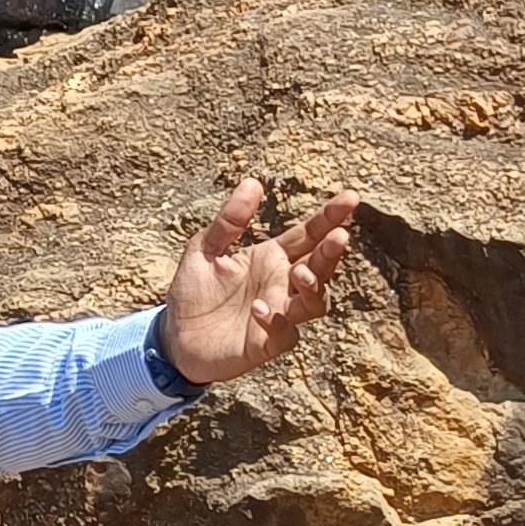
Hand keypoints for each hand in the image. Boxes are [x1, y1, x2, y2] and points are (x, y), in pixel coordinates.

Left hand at [160, 181, 357, 387]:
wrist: (174, 337)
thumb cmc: (193, 291)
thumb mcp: (204, 248)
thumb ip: (229, 220)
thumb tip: (253, 182)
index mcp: (271, 257)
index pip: (308, 234)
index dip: (330, 216)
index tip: (351, 198)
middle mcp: (282, 284)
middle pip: (319, 266)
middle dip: (331, 252)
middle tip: (339, 236)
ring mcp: (279, 314)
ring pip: (315, 302)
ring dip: (313, 287)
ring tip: (300, 273)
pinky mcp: (267, 343)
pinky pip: (286, 334)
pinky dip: (277, 321)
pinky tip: (260, 309)